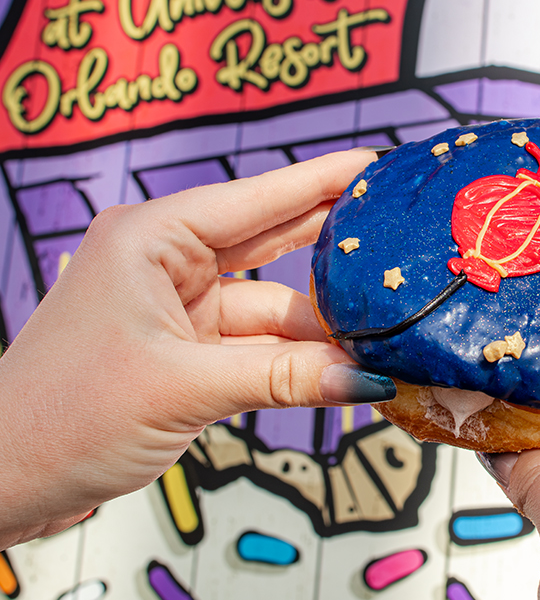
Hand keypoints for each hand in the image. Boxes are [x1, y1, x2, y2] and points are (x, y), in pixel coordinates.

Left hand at [0, 149, 394, 548]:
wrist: (4, 480)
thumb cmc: (63, 415)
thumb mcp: (182, 386)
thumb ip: (281, 377)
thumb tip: (367, 379)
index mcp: (152, 238)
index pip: (256, 199)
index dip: (322, 181)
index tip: (376, 164)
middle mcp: (168, 262)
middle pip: (270, 240)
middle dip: (332, 241)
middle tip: (396, 230)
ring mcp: (180, 307)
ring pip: (271, 302)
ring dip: (321, 322)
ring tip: (385, 324)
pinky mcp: (187, 349)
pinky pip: (258, 343)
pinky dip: (297, 356)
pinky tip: (343, 364)